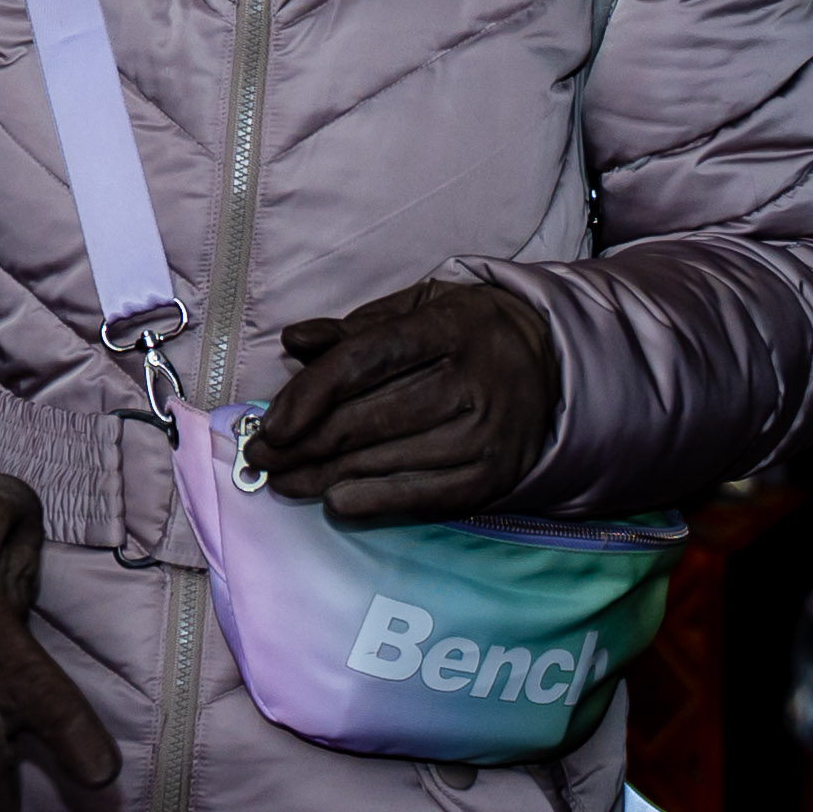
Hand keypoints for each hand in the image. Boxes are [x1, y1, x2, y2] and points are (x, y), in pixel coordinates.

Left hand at [253, 278, 560, 524]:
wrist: (552, 365)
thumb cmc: (466, 332)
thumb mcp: (418, 309)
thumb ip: (355, 327)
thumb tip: (294, 341)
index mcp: (448, 327)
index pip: (366, 360)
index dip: (312, 393)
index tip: (272, 423)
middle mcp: (471, 381)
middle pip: (369, 418)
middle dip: (303, 444)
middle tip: (260, 455)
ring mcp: (486, 433)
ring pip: (388, 461)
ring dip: (324, 477)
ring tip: (282, 480)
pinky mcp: (494, 475)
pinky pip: (423, 496)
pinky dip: (373, 502)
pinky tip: (334, 502)